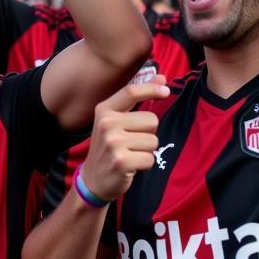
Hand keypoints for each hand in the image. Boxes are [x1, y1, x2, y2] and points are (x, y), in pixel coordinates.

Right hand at [80, 79, 168, 201]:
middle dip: (148, 133)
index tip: (166, 90)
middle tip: (130, 143)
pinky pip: (150, 158)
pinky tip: (130, 167)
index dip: (151, 88)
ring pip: (153, 141)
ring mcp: (113, 143)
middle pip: (151, 120)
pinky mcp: (121, 161)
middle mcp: (106, 124)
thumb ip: (137, 99)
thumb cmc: (109, 147)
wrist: (93, 180)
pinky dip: (145, 165)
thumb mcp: (116, 120)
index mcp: (104, 110)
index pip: (131, 91)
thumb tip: (162, 78)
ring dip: (146, 151)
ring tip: (129, 155)